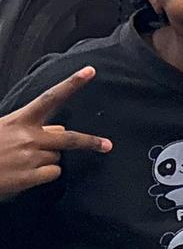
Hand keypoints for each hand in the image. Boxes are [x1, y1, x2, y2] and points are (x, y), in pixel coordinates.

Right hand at [0, 67, 111, 199]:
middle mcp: (29, 137)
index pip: (50, 97)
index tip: (90, 71)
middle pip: (69, 138)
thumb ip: (30, 126)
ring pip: (57, 157)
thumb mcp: (4, 128)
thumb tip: (58, 130)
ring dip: (48, 159)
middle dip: (91, 141)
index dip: (71, 84)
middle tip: (106, 145)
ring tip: (24, 161)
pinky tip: (27, 173)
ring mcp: (31, 157)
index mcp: (19, 119)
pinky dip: (44, 174)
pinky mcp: (30, 177)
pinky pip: (53, 173)